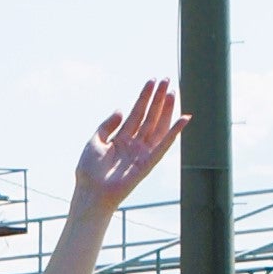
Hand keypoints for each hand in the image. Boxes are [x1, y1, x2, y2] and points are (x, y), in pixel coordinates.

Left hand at [73, 79, 185, 215]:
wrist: (91, 193)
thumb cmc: (89, 171)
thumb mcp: (94, 141)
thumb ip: (107, 125)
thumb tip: (121, 109)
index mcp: (121, 138)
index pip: (136, 112)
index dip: (144, 97)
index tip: (152, 81)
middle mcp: (134, 143)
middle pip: (150, 116)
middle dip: (158, 99)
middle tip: (166, 80)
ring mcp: (142, 153)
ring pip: (158, 126)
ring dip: (166, 110)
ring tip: (173, 92)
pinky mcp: (148, 163)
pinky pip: (164, 145)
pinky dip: (174, 132)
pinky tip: (183, 119)